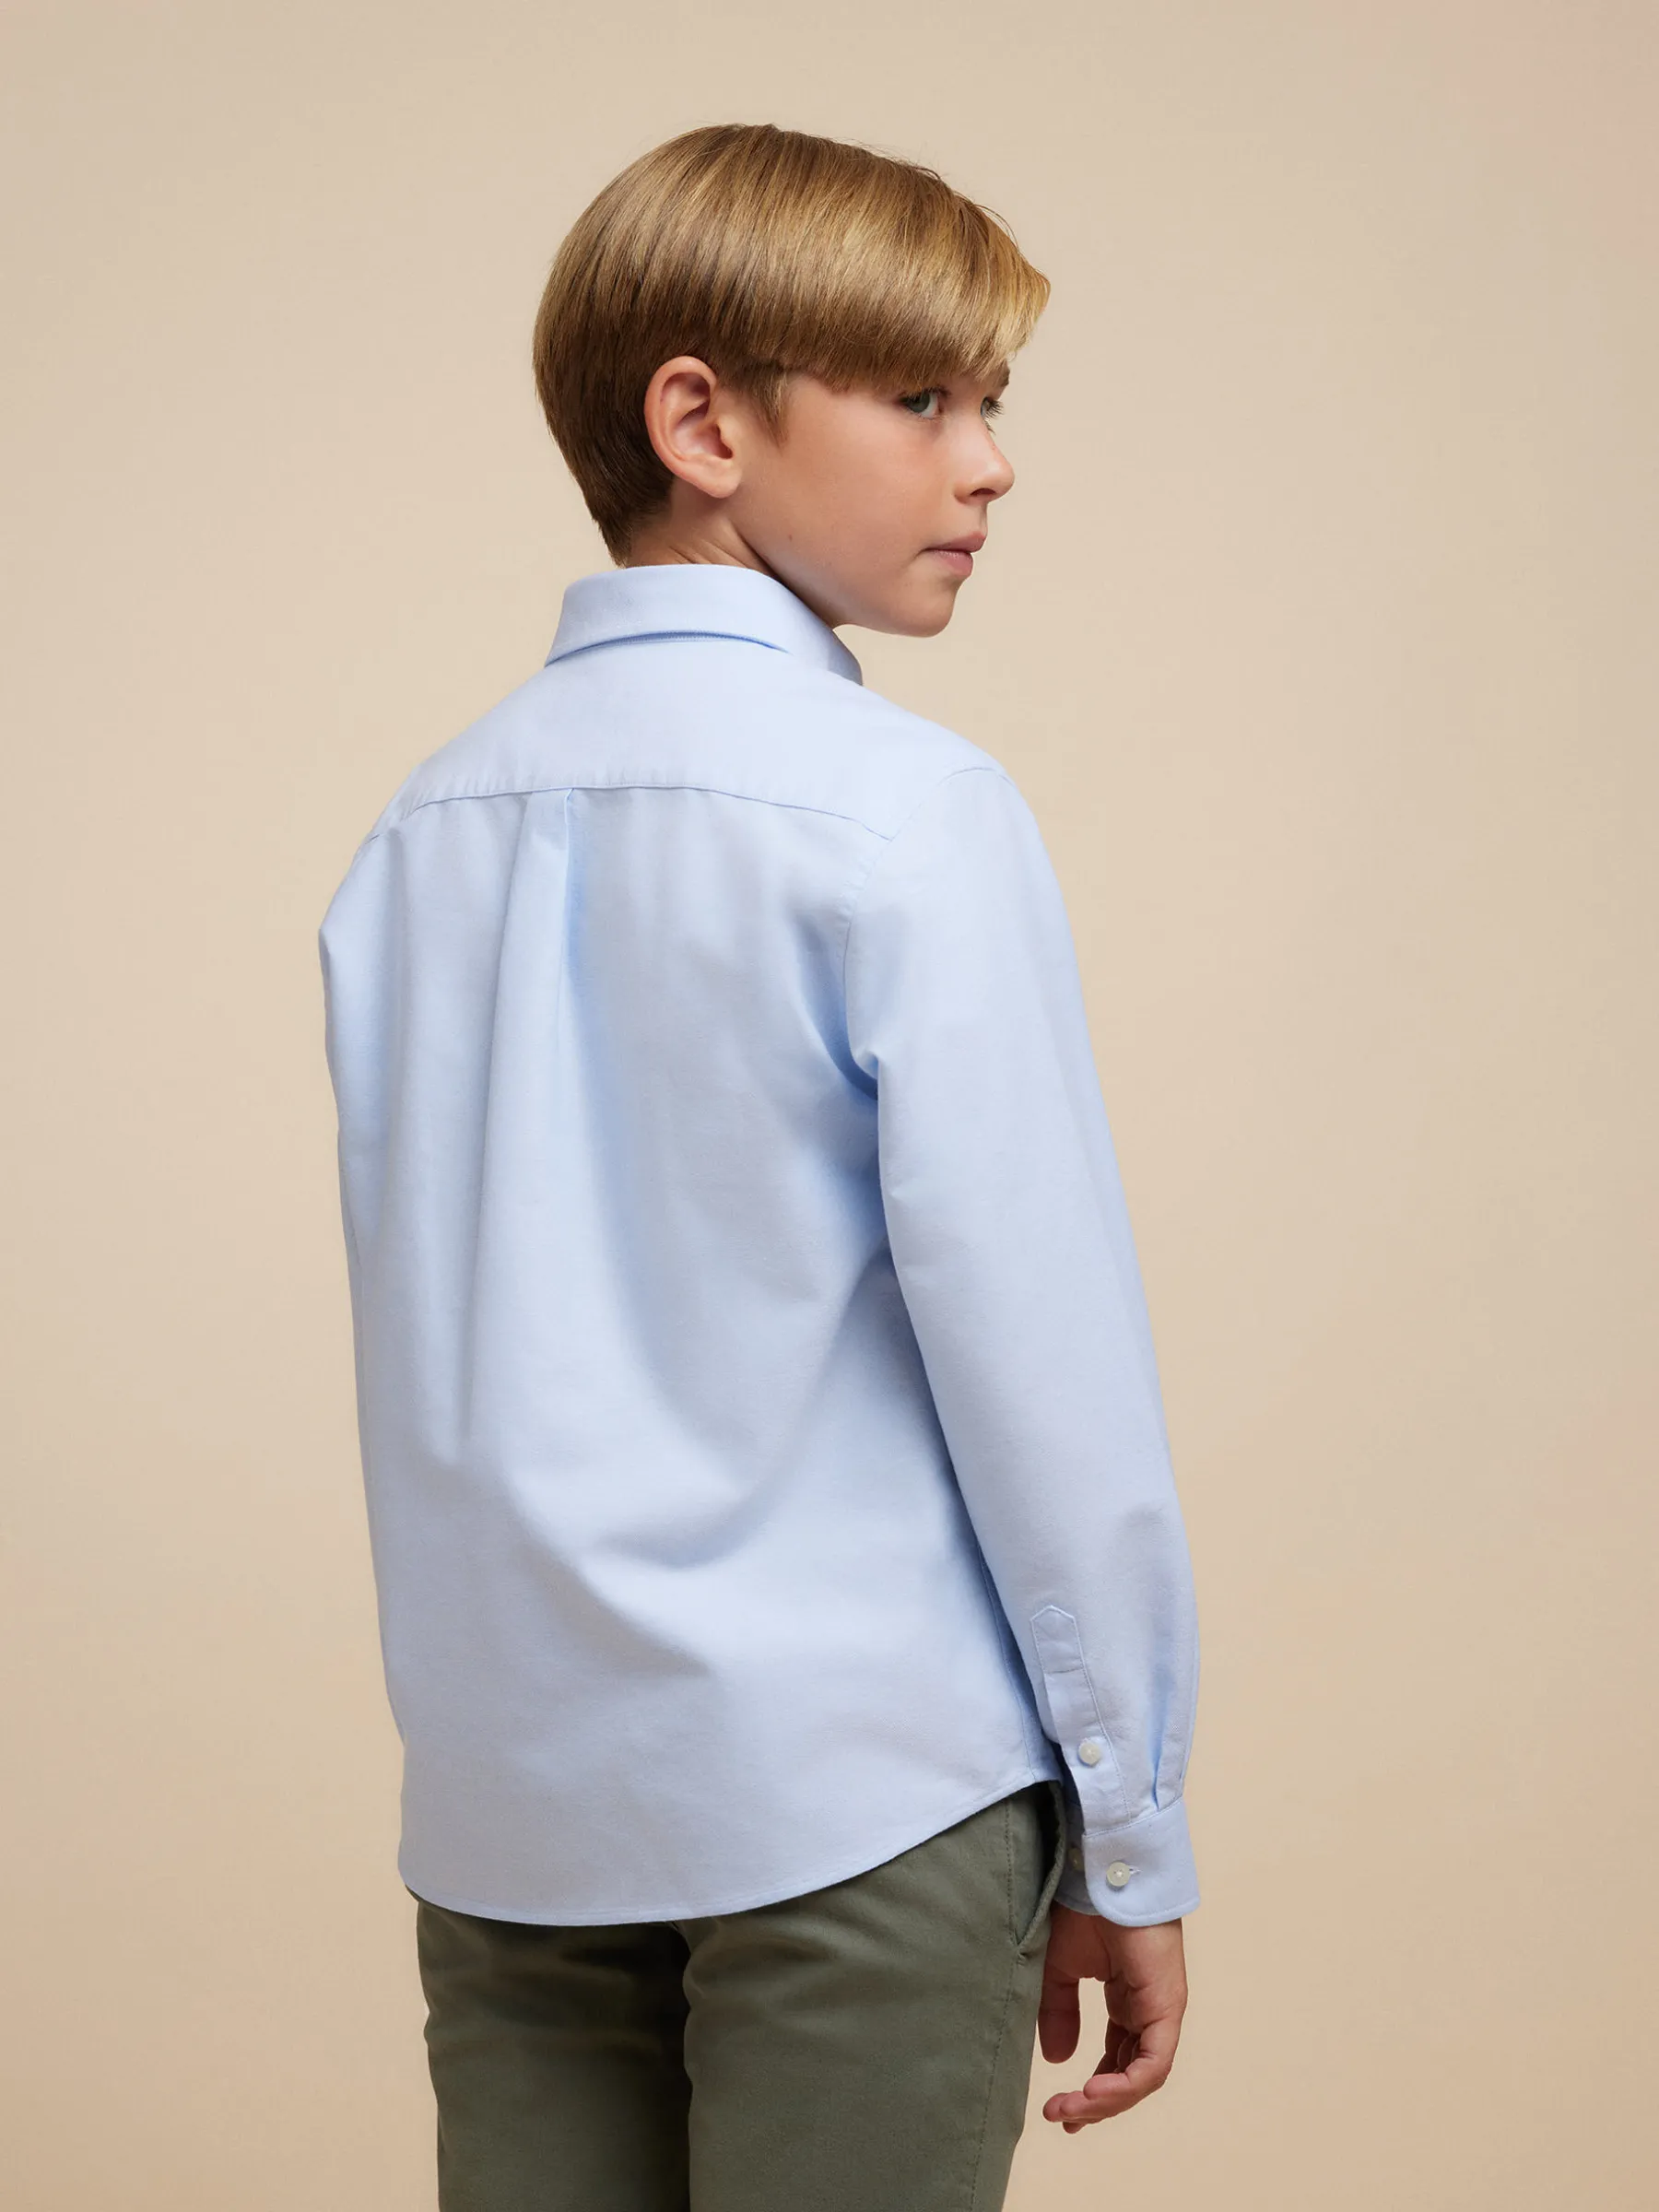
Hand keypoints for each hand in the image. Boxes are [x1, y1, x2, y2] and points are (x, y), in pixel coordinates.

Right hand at [1037, 1905, 1186, 2130]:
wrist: (1098, 1871)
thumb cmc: (1081, 1908)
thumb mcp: (1059, 1970)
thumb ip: (1059, 2013)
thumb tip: (1058, 2059)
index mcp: (1127, 1999)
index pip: (1117, 2058)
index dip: (1092, 2089)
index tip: (1061, 2111)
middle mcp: (1148, 2009)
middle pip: (1130, 2075)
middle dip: (1097, 2103)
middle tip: (1063, 2118)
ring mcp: (1162, 2009)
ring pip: (1142, 2077)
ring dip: (1106, 2101)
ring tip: (1072, 2110)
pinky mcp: (1168, 2007)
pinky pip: (1153, 2064)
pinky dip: (1124, 2086)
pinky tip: (1092, 2093)